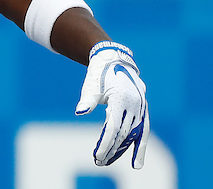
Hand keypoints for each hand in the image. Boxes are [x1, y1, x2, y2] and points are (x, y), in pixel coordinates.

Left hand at [76, 41, 148, 167]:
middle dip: (111, 149)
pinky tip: (137, 163)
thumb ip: (87, 100)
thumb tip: (79, 112)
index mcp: (121, 99)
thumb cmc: (100, 74)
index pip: (114, 128)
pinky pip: (143, 132)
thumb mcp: (92, 85)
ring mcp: (141, 109)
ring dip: (123, 151)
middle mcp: (135, 106)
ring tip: (109, 162)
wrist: (114, 61)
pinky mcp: (143, 111)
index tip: (97, 155)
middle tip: (98, 162)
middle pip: (123, 134)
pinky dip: (140, 147)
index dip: (106, 143)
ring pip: (133, 135)